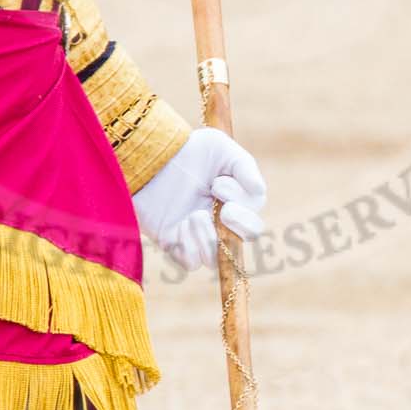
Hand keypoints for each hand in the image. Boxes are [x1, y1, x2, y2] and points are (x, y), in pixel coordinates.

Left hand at [132, 127, 266, 271]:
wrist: (150, 156)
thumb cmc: (187, 149)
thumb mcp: (219, 147)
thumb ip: (244, 166)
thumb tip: (260, 190)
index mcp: (235, 205)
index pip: (253, 225)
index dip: (242, 209)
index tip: (218, 184)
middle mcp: (218, 224)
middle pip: (240, 246)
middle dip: (235, 227)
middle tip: (222, 210)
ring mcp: (196, 236)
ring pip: (214, 259)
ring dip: (208, 238)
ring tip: (194, 216)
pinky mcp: (175, 243)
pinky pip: (191, 262)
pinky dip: (188, 246)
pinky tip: (180, 225)